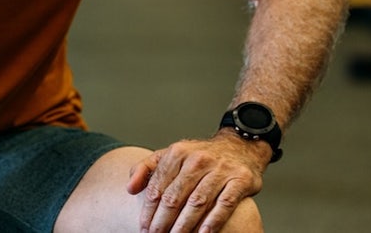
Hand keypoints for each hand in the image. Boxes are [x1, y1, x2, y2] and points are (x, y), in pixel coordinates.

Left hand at [126, 133, 267, 232]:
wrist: (239, 147)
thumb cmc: (199, 157)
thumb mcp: (170, 155)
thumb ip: (146, 169)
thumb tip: (130, 188)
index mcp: (177, 153)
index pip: (158, 186)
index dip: (149, 210)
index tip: (143, 227)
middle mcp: (197, 160)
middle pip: (175, 197)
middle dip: (162, 221)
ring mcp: (220, 170)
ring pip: (197, 202)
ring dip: (184, 225)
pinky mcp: (240, 180)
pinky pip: (224, 204)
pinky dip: (213, 221)